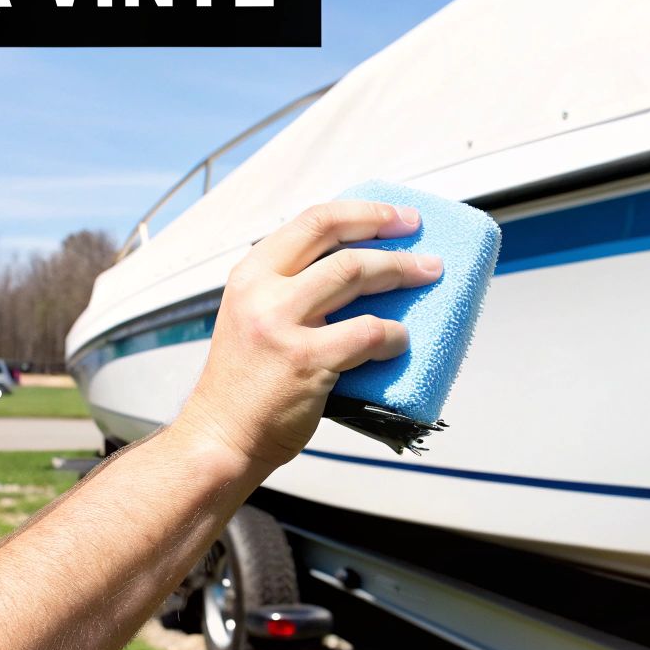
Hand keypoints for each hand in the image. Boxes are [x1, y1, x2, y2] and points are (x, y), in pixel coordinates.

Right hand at [173, 200, 440, 471]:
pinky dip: (393, 335)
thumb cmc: (245, 384)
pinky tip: (400, 342)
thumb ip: (289, 290)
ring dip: (400, 271)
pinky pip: (368, 333)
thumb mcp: (252, 317)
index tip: (394, 215)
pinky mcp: (305, 361)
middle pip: (336, 241)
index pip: (310, 222)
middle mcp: (261, 292)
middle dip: (386, 232)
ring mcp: (281, 324)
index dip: (360, 212)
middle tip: (419, 235)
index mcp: (250, 275)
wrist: (221, 437)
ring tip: (428, 275)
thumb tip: (354, 267)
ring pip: (354, 274)